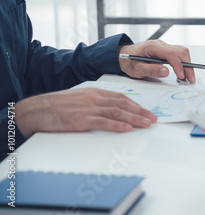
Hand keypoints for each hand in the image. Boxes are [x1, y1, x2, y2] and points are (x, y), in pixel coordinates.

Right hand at [14, 88, 157, 138]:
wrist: (36, 109)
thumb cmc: (57, 106)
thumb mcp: (81, 99)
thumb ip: (97, 102)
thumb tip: (113, 110)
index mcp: (95, 92)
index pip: (121, 98)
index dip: (137, 105)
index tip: (148, 112)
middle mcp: (94, 98)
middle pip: (123, 104)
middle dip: (141, 112)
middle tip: (153, 119)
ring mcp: (88, 108)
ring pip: (116, 112)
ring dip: (134, 119)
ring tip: (146, 124)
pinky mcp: (80, 119)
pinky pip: (102, 122)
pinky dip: (116, 125)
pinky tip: (126, 129)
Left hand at [119, 40, 195, 82]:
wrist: (123, 55)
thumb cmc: (129, 61)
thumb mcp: (136, 69)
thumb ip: (151, 70)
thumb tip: (166, 72)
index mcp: (152, 46)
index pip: (171, 53)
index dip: (178, 65)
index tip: (181, 76)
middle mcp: (160, 44)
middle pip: (180, 51)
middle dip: (188, 66)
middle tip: (190, 79)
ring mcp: (164, 46)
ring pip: (182, 51)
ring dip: (188, 64)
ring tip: (188, 77)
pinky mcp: (166, 50)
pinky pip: (179, 53)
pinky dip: (184, 62)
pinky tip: (184, 72)